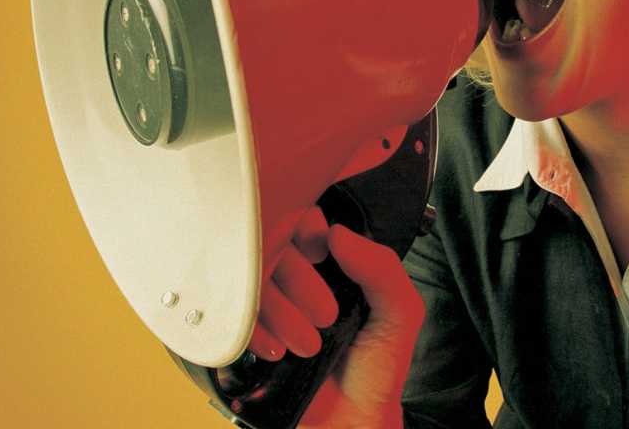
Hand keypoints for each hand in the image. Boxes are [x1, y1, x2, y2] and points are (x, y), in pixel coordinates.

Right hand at [247, 207, 424, 427]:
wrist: (349, 425)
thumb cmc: (375, 372)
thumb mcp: (398, 315)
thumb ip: (383, 269)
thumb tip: (338, 232)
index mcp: (329, 266)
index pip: (300, 221)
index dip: (303, 230)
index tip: (318, 254)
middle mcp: (294, 281)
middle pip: (268, 246)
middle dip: (293, 277)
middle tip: (324, 316)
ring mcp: (267, 309)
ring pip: (246, 280)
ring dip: (276, 310)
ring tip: (306, 345)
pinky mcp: (245, 337)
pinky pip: (230, 318)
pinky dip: (252, 331)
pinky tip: (277, 352)